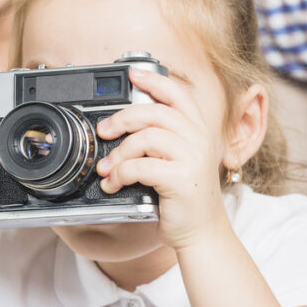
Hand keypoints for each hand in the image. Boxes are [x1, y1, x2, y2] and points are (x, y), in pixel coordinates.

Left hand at [96, 68, 231, 250]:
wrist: (202, 232)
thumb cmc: (184, 197)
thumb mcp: (178, 160)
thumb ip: (162, 139)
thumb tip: (125, 124)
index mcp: (198, 130)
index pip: (178, 94)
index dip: (154, 81)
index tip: (133, 74)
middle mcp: (199, 140)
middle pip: (155, 112)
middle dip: (123, 118)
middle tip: (104, 130)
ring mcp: (193, 158)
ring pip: (146, 137)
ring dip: (118, 152)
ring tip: (107, 168)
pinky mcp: (182, 179)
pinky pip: (141, 166)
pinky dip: (120, 174)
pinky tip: (115, 183)